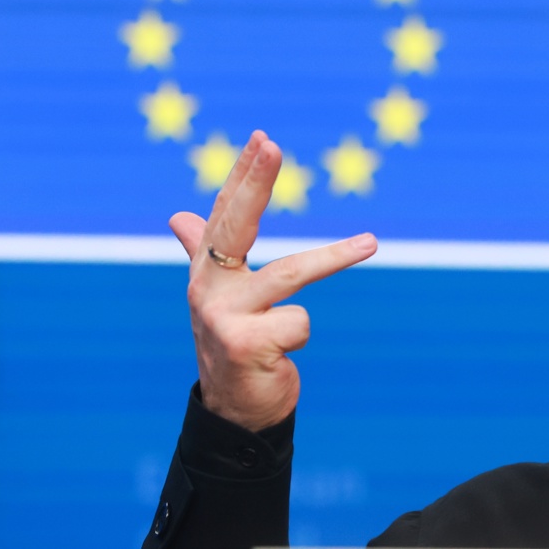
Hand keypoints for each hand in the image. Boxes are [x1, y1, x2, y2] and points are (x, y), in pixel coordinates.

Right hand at [169, 130, 377, 430]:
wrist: (232, 411)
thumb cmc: (232, 343)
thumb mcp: (218, 295)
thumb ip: (201, 252)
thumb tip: (177, 216)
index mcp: (206, 270)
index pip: (225, 212)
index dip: (243, 174)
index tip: (263, 137)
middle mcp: (207, 287)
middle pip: (235, 225)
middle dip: (255, 183)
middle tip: (272, 145)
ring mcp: (222, 317)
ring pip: (290, 274)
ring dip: (335, 256)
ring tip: (371, 242)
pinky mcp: (243, 346)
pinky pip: (299, 322)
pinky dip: (301, 333)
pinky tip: (283, 353)